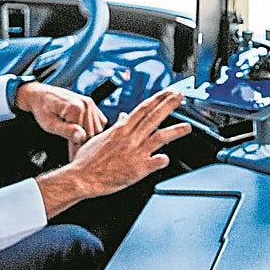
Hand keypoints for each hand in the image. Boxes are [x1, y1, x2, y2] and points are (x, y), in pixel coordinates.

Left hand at [15, 80, 107, 151]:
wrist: (40, 95)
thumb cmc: (42, 109)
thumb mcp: (49, 124)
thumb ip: (66, 130)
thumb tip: (81, 137)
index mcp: (76, 107)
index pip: (83, 136)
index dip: (77, 150)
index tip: (73, 160)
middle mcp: (86, 104)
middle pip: (92, 134)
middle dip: (83, 145)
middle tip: (74, 155)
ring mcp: (90, 104)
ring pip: (98, 129)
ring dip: (89, 138)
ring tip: (76, 145)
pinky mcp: (92, 105)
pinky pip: (100, 122)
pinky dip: (93, 130)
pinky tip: (82, 133)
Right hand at [35, 89, 191, 217]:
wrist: (81, 178)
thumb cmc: (87, 160)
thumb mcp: (100, 137)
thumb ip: (116, 126)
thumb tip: (124, 116)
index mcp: (121, 129)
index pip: (144, 108)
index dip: (158, 99)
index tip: (169, 92)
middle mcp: (130, 138)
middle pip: (154, 117)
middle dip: (169, 105)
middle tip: (181, 96)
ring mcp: (135, 153)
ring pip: (160, 137)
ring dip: (175, 131)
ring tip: (188, 127)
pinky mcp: (138, 169)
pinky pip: (156, 162)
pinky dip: (163, 159)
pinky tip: (167, 158)